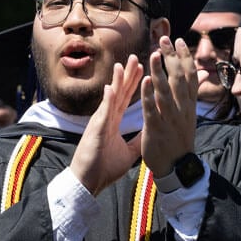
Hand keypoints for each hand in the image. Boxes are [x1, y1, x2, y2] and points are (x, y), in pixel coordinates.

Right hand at [68, 56, 144, 195]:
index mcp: (113, 121)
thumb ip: (138, 140)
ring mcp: (100, 123)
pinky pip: (103, 113)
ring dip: (116, 81)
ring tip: (122, 64)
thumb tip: (151, 131)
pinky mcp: (95, 131)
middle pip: (119, 92)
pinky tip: (111, 87)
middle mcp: (106, 118)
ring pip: (110, 98)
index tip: (144, 68)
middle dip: (128, 75)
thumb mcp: (129, 152)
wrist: (89, 183)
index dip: (134, 83)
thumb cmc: (104, 168)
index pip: (126, 98)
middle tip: (136, 57)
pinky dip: (107, 100)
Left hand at [141, 36, 198, 175]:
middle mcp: (182, 109)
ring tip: (154, 54)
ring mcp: (170, 119)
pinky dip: (149, 95)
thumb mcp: (189, 115)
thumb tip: (200, 76)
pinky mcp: (156, 129)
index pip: (189, 76)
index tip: (179, 41)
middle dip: (171, 58)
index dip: (185, 57)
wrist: (177, 167)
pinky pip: (152, 109)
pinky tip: (145, 81)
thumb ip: (191, 95)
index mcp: (189, 105)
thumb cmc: (180, 140)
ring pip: (165, 91)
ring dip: (160, 71)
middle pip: (178, 79)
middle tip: (164, 39)